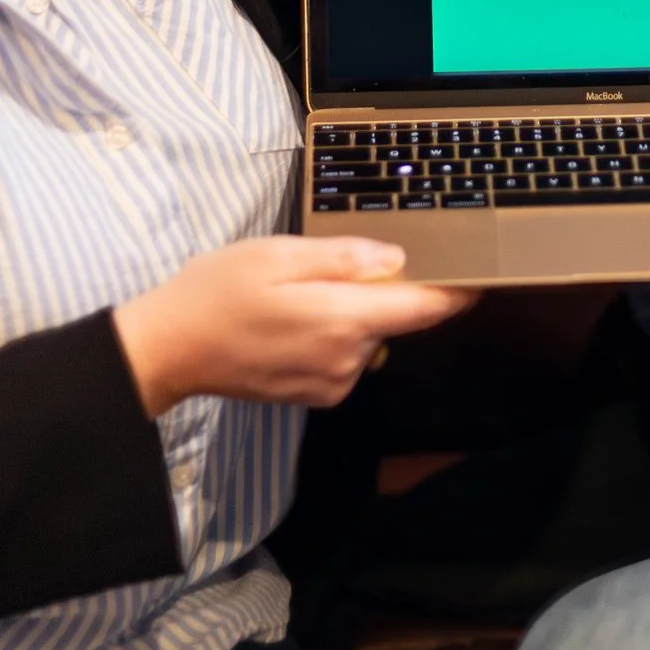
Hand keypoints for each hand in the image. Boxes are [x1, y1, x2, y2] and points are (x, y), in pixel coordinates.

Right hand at [113, 236, 476, 412]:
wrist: (170, 350)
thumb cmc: (219, 292)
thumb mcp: (279, 254)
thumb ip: (344, 258)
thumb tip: (397, 261)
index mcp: (344, 318)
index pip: (425, 309)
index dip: (457, 291)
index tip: (479, 275)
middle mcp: (348, 359)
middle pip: (394, 319)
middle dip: (379, 291)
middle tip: (325, 268)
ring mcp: (333, 383)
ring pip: (368, 338)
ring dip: (351, 315)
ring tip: (294, 297)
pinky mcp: (317, 395)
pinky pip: (346, 358)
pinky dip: (332, 338)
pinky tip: (290, 326)